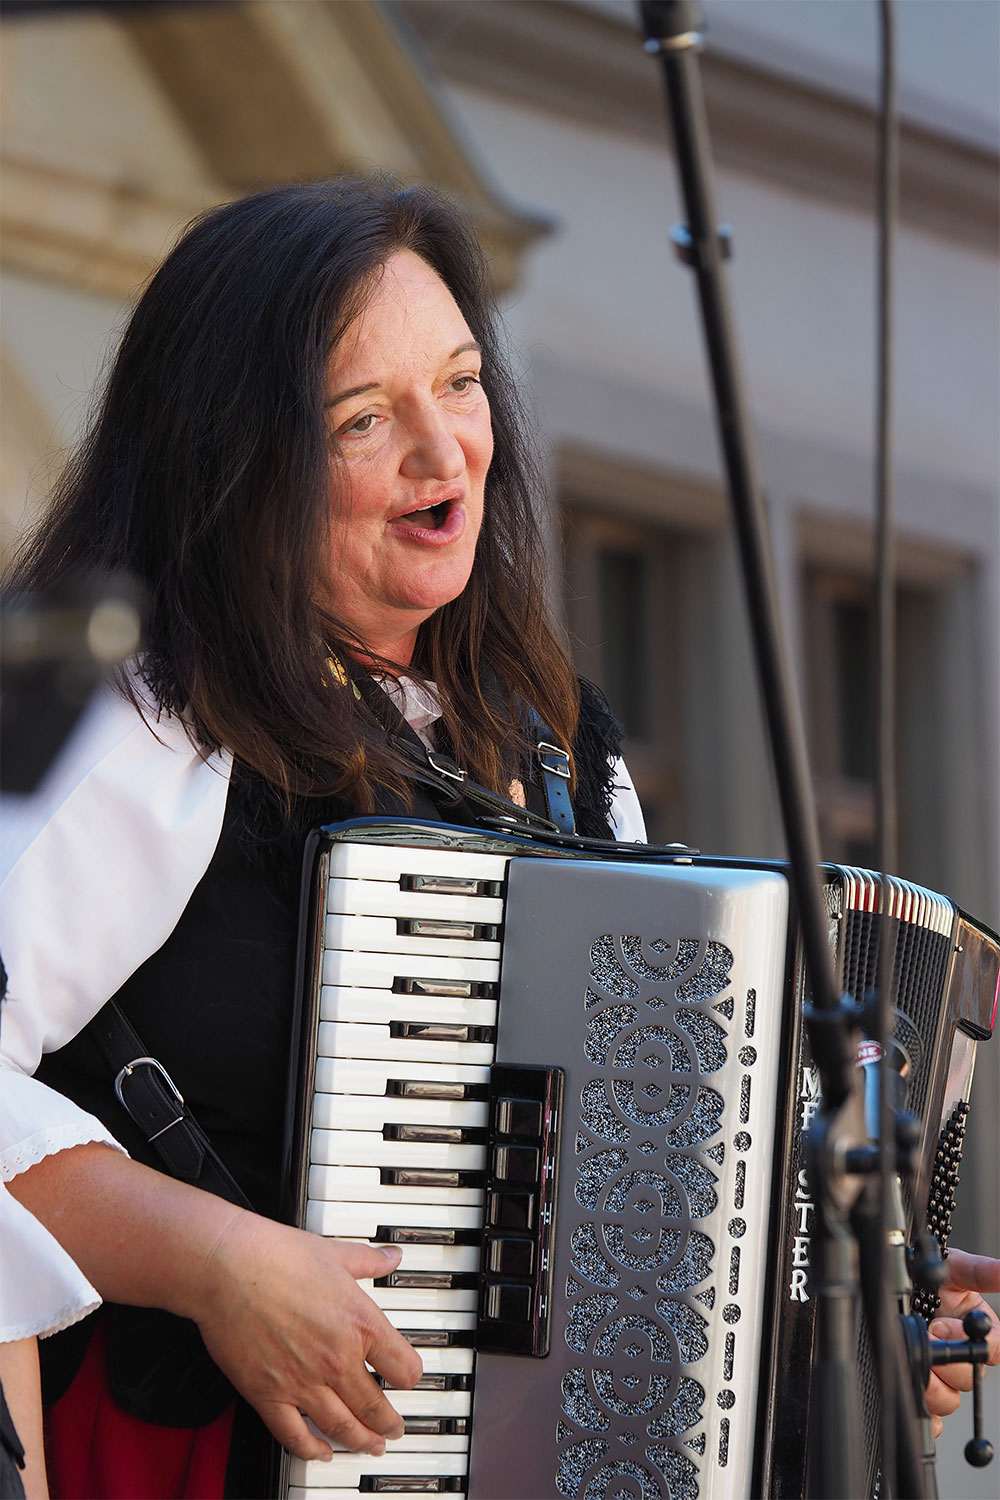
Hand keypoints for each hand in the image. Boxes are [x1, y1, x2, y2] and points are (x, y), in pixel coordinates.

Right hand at [194, 1208, 422, 1460]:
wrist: (231, 1268)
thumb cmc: (278, 1256)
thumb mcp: (336, 1253)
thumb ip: (368, 1261)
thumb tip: (390, 1257)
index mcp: (361, 1323)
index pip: (404, 1368)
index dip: (410, 1377)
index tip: (408, 1379)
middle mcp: (338, 1359)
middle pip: (375, 1406)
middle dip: (389, 1423)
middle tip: (394, 1429)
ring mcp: (304, 1382)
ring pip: (342, 1426)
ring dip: (361, 1441)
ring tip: (370, 1446)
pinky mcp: (269, 1395)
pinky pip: (295, 1435)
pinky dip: (311, 1449)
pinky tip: (320, 1452)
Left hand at [922, 1247, 998, 1438]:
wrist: (895, 1283)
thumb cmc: (928, 1275)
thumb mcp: (953, 1267)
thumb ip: (980, 1271)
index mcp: (979, 1331)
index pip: (994, 1350)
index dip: (972, 1343)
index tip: (942, 1326)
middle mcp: (965, 1357)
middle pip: (968, 1378)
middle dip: (945, 1361)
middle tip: (922, 1338)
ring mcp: (944, 1376)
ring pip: (950, 1400)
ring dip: (932, 1386)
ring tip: (914, 1363)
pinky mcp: (924, 1390)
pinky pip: (932, 1417)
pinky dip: (926, 1413)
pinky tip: (915, 1397)